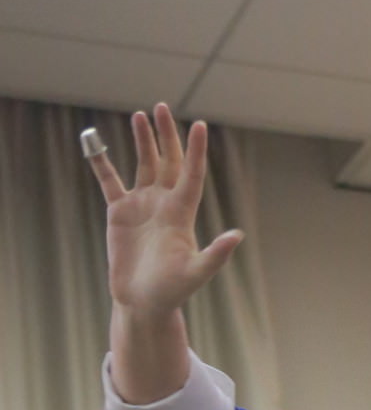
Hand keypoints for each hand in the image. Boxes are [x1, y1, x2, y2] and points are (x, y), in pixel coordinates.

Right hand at [85, 103, 242, 316]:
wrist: (143, 302)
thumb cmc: (172, 292)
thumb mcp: (196, 274)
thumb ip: (216, 255)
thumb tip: (237, 236)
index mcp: (182, 213)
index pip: (192, 174)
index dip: (196, 151)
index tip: (200, 125)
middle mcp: (164, 203)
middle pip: (168, 161)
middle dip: (166, 135)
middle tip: (162, 107)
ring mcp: (142, 205)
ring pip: (143, 164)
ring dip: (143, 140)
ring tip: (140, 115)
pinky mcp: (119, 212)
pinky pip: (109, 180)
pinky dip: (101, 162)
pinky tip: (93, 141)